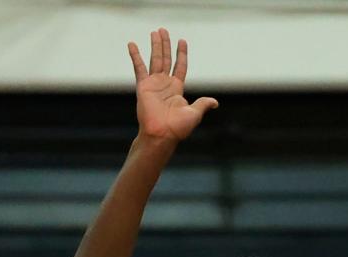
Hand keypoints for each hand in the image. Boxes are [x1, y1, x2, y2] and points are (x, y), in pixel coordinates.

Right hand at [128, 28, 217, 144]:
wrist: (161, 135)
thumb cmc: (178, 128)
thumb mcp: (194, 114)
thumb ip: (203, 104)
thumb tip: (215, 103)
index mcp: (177, 89)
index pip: (180, 66)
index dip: (182, 54)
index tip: (182, 41)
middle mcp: (165, 84)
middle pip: (166, 59)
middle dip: (166, 44)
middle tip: (163, 30)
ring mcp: (153, 84)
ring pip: (155, 59)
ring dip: (155, 45)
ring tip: (155, 32)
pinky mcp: (143, 86)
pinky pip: (139, 67)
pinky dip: (135, 55)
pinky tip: (132, 44)